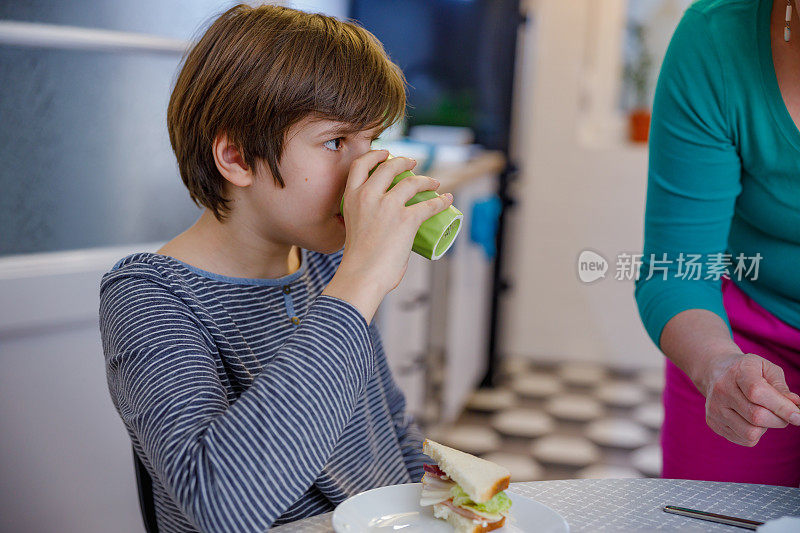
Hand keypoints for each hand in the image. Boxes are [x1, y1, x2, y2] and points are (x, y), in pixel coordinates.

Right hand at [322, 150, 452, 321]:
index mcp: (351, 198)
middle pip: (389, 166)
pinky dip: (441, 201)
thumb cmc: (358, 261)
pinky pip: (429, 205)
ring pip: (412, 182)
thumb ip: (368, 217)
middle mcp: (368, 196)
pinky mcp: (406, 219)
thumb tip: (387, 222)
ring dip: (426, 180)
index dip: (375, 155)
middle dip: (403, 161)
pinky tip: (446, 200)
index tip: (385, 154)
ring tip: (434, 182)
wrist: (361, 275)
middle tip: (413, 164)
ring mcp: (388, 206)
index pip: (360, 165)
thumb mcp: (355, 227)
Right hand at [703, 352, 799, 446]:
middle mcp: (722, 390)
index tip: (798, 416)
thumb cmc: (748, 371)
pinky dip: (755, 433)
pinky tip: (750, 420)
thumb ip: (781, 387)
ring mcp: (715, 408)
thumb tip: (795, 406)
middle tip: (783, 415)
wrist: (715, 371)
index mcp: (737, 372)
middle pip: (756, 416)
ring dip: (765, 428)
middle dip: (778, 420)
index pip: (758, 393)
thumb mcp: (767, 369)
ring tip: (763, 415)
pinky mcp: (713, 422)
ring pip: (750, 432)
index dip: (782, 407)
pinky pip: (744, 439)